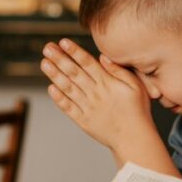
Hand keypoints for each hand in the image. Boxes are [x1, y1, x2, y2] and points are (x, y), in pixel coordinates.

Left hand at [41, 38, 153, 153]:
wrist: (134, 139)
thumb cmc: (137, 111)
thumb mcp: (136, 86)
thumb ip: (119, 70)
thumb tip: (103, 56)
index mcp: (107, 83)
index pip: (87, 63)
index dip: (74, 52)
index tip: (63, 42)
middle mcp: (95, 93)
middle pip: (74, 73)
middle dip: (59, 59)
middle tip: (47, 47)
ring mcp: (87, 107)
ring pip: (68, 88)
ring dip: (55, 75)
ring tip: (44, 63)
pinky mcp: (83, 121)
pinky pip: (68, 107)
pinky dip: (58, 98)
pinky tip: (51, 88)